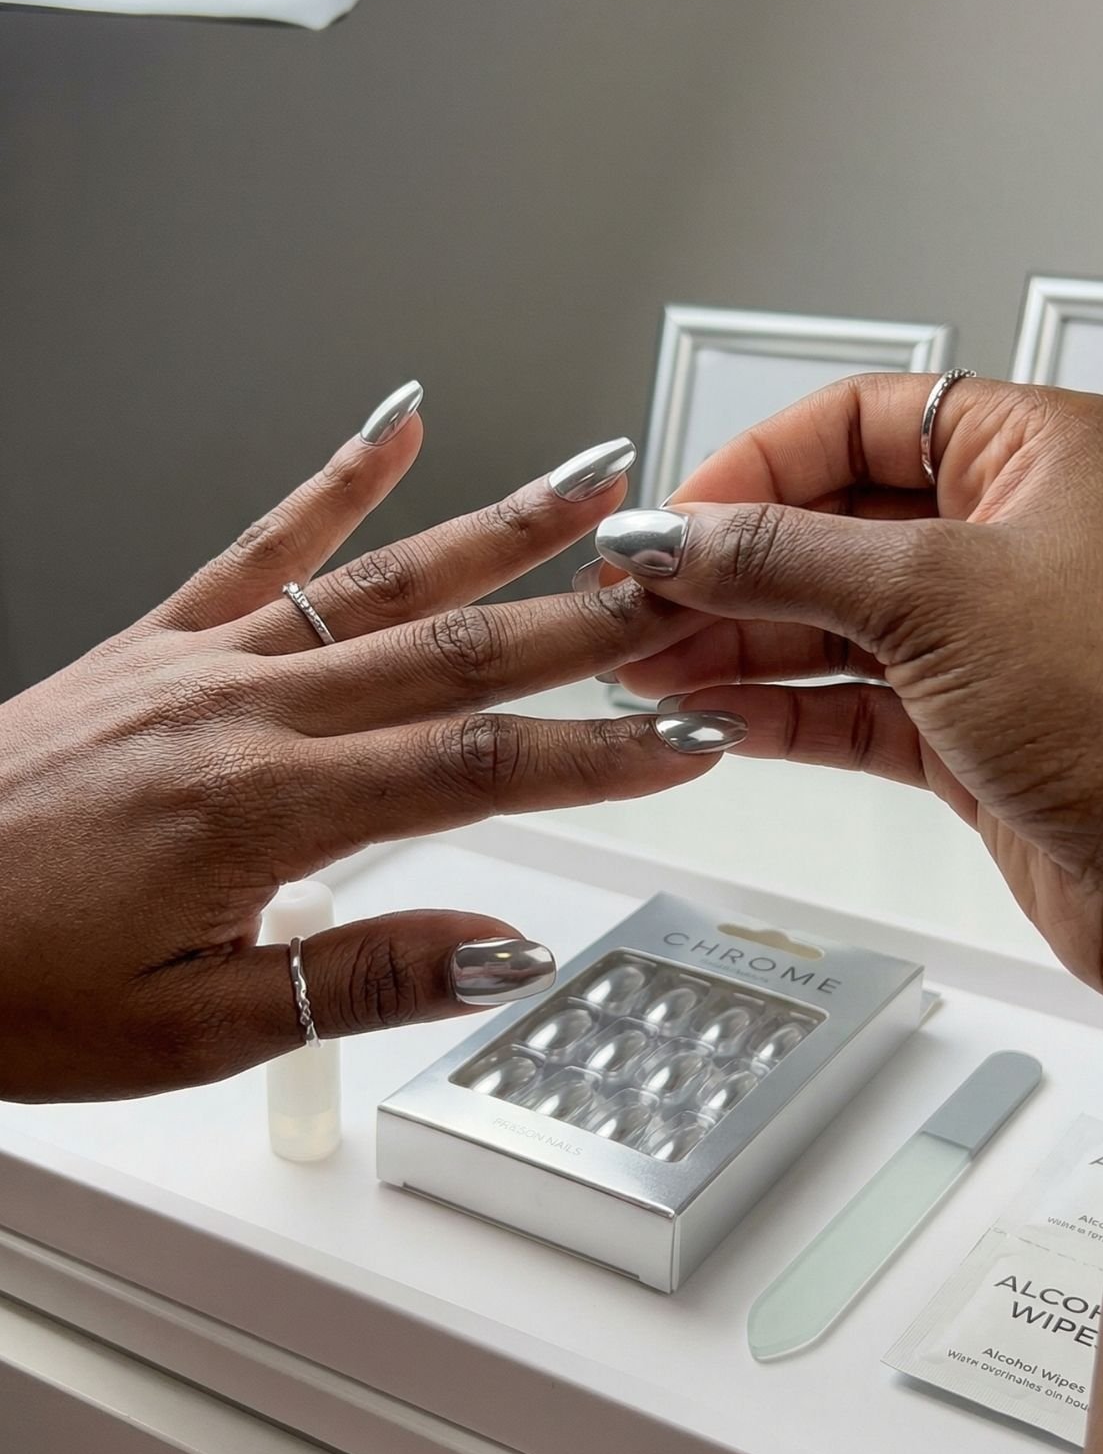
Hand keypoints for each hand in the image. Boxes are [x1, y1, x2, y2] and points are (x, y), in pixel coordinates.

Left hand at [0, 391, 721, 1102]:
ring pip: (380, 580)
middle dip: (586, 622)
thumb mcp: (191, 1030)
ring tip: (592, 481)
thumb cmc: (7, 984)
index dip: (596, 753)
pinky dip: (336, 479)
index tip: (684, 736)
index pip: (473, 770)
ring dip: (498, 526)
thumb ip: (360, 978)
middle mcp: (237, 711)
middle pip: (453, 653)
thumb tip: (500, 947)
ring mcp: (196, 662)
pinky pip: (260, 544)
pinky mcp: (152, 642)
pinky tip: (398, 423)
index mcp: (259, 811)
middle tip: (685, 582)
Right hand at [596, 374, 1102, 1006]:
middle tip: (639, 603)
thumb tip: (676, 533)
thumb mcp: (935, 596)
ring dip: (737, 646)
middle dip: (729, 568)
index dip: (755, 465)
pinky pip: (854, 705)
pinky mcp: (975, 732)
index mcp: (1037, 454)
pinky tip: (716, 717)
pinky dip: (782, 713)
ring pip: (834, 623)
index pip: (860, 421)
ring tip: (650, 666)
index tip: (675, 518)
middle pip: (833, 527)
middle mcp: (1016, 537)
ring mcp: (993, 640)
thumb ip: (783, 559)